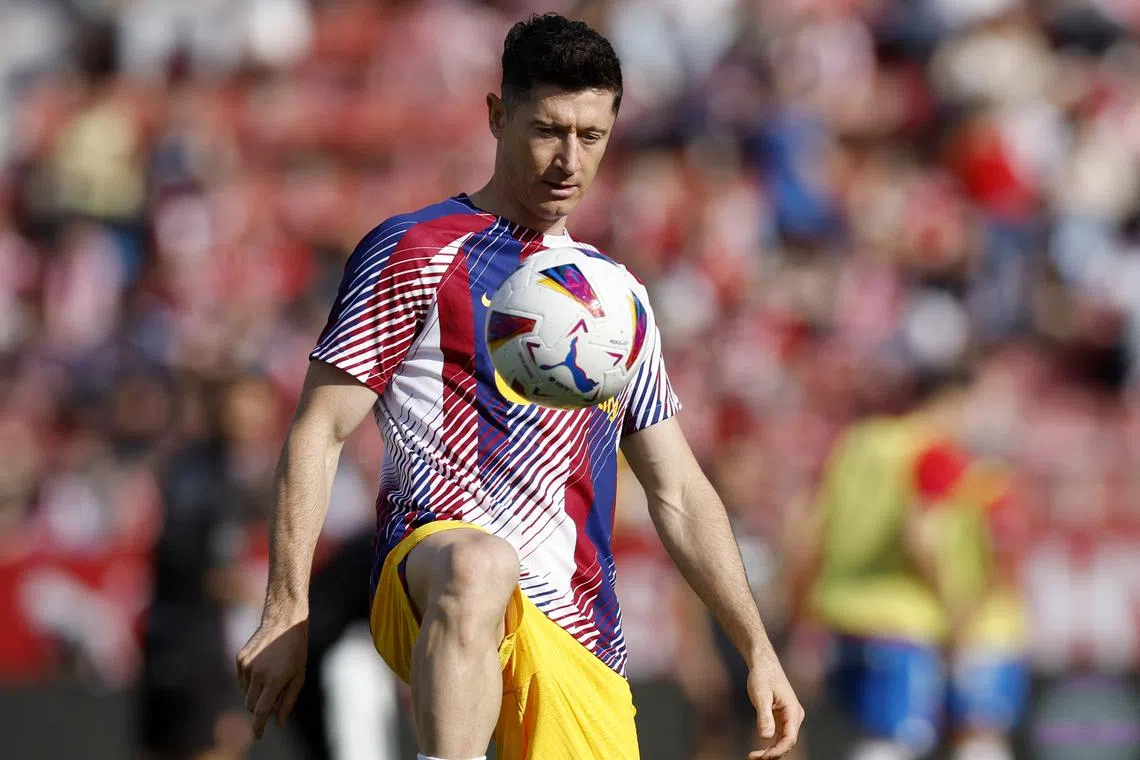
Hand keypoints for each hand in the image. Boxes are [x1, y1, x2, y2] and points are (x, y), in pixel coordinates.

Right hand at [236, 613, 308, 738]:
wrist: (283, 621)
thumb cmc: (296, 650)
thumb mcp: (299, 676)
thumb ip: (288, 701)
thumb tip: (279, 723)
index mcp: (274, 680)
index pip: (261, 712)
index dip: (258, 727)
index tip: (258, 735)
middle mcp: (257, 674)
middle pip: (251, 705)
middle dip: (260, 709)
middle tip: (273, 700)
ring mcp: (246, 666)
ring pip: (246, 693)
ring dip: (256, 693)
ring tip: (272, 676)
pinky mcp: (239, 659)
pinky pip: (242, 680)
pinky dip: (250, 681)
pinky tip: (263, 667)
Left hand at [747, 648, 804, 758]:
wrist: (764, 664)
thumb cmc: (763, 676)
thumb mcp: (760, 695)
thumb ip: (764, 716)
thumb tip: (765, 737)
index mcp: (793, 711)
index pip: (790, 738)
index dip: (778, 750)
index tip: (764, 757)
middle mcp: (795, 716)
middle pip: (787, 743)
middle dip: (772, 754)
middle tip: (753, 758)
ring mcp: (790, 718)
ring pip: (784, 741)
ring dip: (771, 752)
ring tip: (753, 757)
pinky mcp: (783, 718)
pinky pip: (779, 736)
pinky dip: (770, 745)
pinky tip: (758, 751)